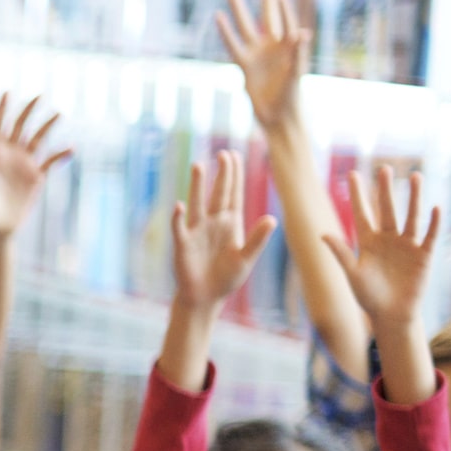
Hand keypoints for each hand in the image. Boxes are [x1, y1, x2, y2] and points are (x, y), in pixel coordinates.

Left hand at [0, 92, 69, 237]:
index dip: (2, 109)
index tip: (7, 91)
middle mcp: (10, 154)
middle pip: (20, 126)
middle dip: (29, 110)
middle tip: (39, 95)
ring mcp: (24, 164)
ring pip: (38, 138)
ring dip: (47, 125)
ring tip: (58, 113)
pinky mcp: (36, 177)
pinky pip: (52, 161)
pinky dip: (61, 153)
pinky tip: (70, 148)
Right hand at [170, 149, 276, 310]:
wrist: (206, 297)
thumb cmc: (226, 278)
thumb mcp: (246, 259)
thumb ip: (257, 239)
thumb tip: (271, 219)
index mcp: (231, 223)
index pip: (233, 193)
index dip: (234, 175)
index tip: (234, 155)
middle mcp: (213, 223)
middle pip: (218, 193)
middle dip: (221, 174)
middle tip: (224, 153)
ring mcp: (197, 232)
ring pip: (198, 204)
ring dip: (198, 186)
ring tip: (198, 165)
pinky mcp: (183, 245)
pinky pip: (180, 229)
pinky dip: (179, 218)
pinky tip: (180, 206)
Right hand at [217, 0, 311, 129]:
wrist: (277, 116)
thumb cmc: (291, 96)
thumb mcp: (296, 73)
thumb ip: (298, 52)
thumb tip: (302, 32)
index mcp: (289, 47)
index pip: (286, 21)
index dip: (283, 8)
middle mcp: (273, 47)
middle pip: (267, 17)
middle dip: (265, 0)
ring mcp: (258, 55)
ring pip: (246, 27)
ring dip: (240, 10)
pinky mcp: (245, 65)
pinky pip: (233, 44)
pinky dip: (226, 31)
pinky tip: (219, 17)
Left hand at [323, 163, 440, 333]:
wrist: (391, 315)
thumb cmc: (368, 297)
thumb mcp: (353, 274)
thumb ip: (341, 253)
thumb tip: (322, 233)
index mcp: (368, 243)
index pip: (362, 213)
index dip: (358, 195)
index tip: (353, 175)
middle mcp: (388, 239)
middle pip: (387, 209)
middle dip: (385, 189)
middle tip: (384, 168)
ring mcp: (407, 245)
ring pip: (410, 216)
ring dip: (413, 197)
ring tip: (414, 176)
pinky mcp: (423, 255)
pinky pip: (430, 235)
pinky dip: (433, 222)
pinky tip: (435, 207)